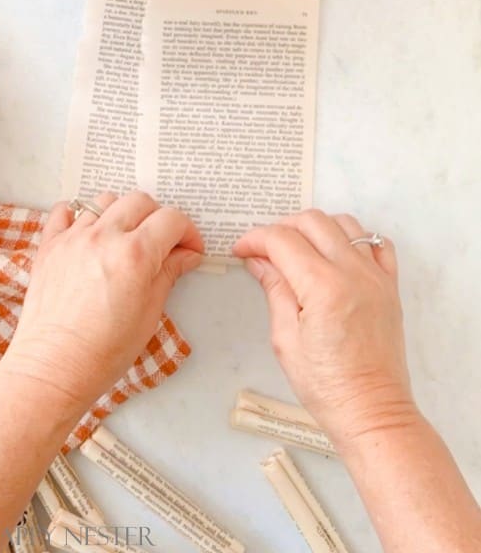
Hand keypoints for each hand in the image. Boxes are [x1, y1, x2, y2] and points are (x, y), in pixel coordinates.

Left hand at [2, 191, 203, 414]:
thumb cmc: (103, 352)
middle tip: (161, 243)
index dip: (187, 232)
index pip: (171, 219)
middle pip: (140, 201)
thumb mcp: (150, 314)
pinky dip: (79, 214)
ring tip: (125, 238)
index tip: (190, 249)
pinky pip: (64, 211)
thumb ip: (168, 274)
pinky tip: (88, 233)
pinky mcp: (49, 246)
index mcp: (135, 254)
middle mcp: (104, 237)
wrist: (54, 369)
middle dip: (158, 217)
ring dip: (121, 213)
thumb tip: (186, 255)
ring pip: (105, 201)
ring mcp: (73, 238)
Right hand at [233, 210, 417, 449]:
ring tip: (297, 248)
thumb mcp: (285, 339)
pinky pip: (376, 243)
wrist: (372, 411)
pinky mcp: (390, 286)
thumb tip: (259, 261)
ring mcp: (376, 276)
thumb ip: (274, 290)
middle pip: (313, 221)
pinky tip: (337, 253)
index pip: (282, 240)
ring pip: (345, 223)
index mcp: (323, 287)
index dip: (255, 239)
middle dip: (282, 227)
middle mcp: (353, 272)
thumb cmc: (327, 386)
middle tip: (264, 248)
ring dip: (316, 227)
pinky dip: (354, 237)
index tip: (242, 249)